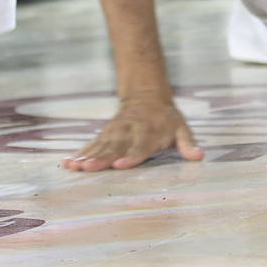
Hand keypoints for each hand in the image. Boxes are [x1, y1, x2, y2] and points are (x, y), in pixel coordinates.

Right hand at [61, 94, 202, 170]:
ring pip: (99, 146)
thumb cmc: (166, 119)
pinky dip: (80, 153)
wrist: (146, 95)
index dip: (130, 157)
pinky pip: (91, 144)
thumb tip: (198, 157)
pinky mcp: (104, 134)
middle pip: (114, 148)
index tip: (119, 166)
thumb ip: (187, 144)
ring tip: (73, 167)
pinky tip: (68, 163)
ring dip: (86, 157)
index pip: (139, 147)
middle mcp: (129, 133)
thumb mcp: (181, 128)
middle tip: (87, 170)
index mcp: (148, 133)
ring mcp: (114, 133)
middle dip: (100, 159)